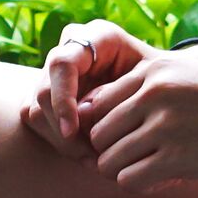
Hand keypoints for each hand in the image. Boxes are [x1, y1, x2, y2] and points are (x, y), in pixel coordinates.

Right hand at [27, 19, 150, 154]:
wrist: (162, 92)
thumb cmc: (162, 85)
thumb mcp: (153, 85)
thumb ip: (120, 94)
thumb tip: (83, 116)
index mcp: (97, 36)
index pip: (62, 64)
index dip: (62, 99)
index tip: (73, 131)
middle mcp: (70, 48)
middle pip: (44, 92)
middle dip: (63, 130)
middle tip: (91, 157)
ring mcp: (55, 71)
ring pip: (35, 110)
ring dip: (62, 141)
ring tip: (94, 160)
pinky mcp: (47, 93)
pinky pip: (38, 120)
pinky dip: (60, 143)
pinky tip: (86, 156)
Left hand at [79, 54, 197, 189]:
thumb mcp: (190, 76)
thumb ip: (150, 91)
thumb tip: (108, 122)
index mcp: (152, 70)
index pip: (97, 104)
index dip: (107, 128)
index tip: (128, 139)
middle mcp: (152, 94)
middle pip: (97, 134)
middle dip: (112, 152)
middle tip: (139, 160)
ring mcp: (163, 126)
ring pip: (108, 161)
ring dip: (126, 171)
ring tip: (153, 171)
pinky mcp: (177, 158)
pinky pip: (129, 180)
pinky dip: (141, 185)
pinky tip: (164, 180)